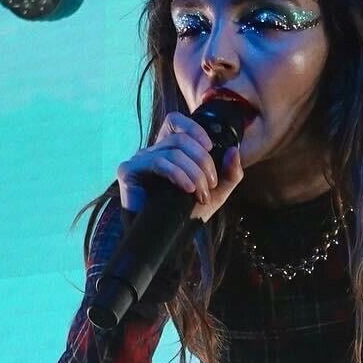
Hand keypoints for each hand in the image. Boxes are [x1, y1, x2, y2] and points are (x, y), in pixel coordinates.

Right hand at [118, 112, 244, 222]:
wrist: (166, 241)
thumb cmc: (186, 215)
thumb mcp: (215, 193)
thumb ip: (229, 173)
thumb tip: (234, 150)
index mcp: (168, 150)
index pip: (176, 122)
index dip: (193, 128)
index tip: (210, 147)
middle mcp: (152, 152)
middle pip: (181, 140)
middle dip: (203, 161)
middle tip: (211, 184)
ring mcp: (139, 160)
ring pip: (173, 152)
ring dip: (194, 173)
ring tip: (201, 194)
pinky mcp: (128, 172)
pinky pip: (158, 162)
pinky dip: (178, 174)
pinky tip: (187, 189)